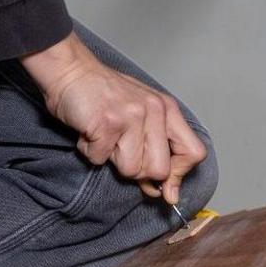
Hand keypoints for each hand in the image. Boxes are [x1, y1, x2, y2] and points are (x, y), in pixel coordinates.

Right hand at [20, 34, 206, 203]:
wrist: (71, 71)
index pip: (194, 152)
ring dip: (111, 159)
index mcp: (167, 110)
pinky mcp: (108, 123)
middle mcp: (155, 110)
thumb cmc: (104, 96)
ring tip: (104, 136)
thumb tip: (170, 195)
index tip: (164, 184)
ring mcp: (132, 116)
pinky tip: (89, 131)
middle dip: (138, 171)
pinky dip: (89, 150)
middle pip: (160, 170)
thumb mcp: (140, 117)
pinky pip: (100, 159)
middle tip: (121, 150)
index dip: (179, 175)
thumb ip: (157, 151)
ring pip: (131, 169)